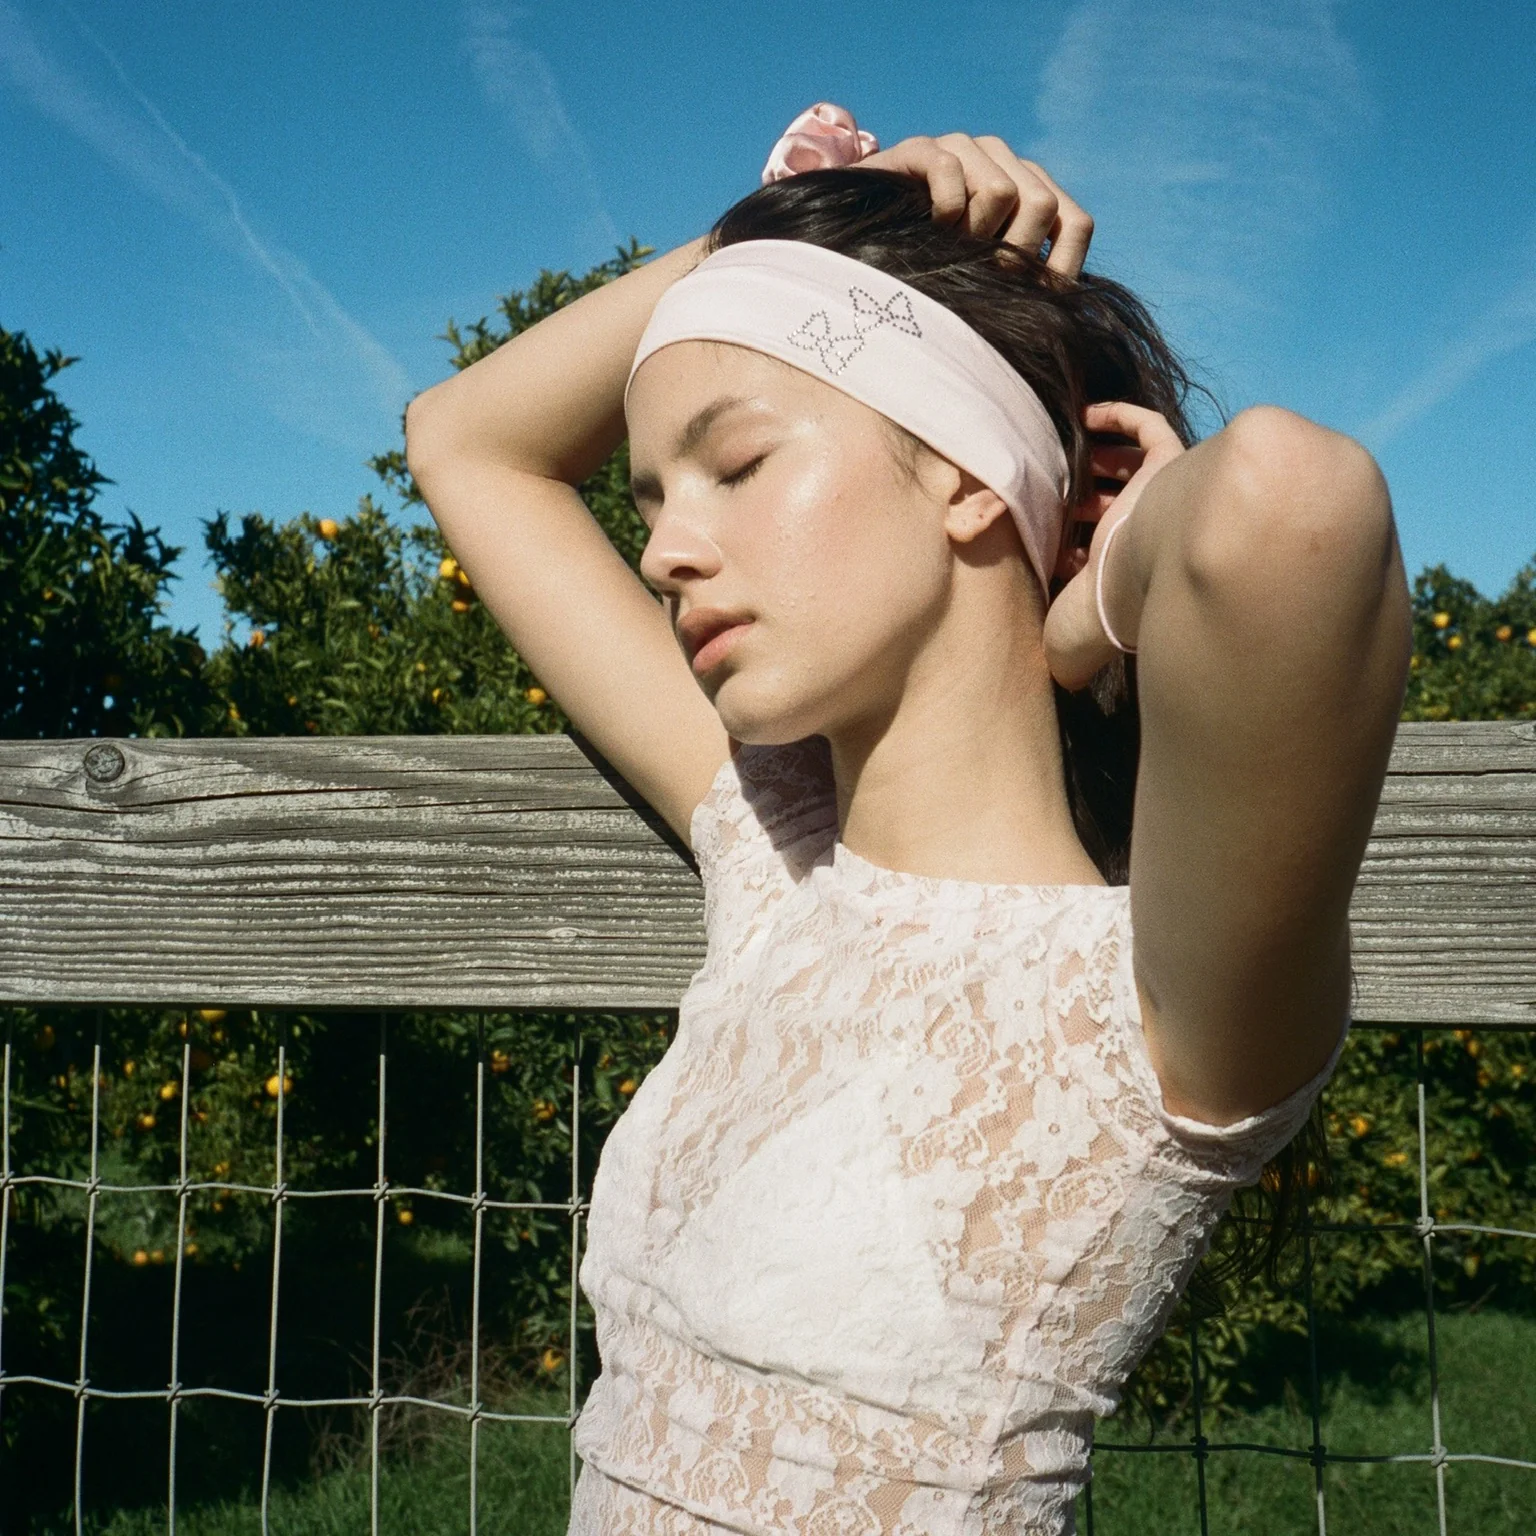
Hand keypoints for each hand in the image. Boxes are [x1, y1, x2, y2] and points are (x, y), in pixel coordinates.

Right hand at [853, 134, 1094, 276]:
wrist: (856, 245)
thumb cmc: (929, 272)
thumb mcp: (986, 282)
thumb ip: (1026, 284)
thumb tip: (1064, 307)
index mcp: (1029, 190)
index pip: (1075, 225)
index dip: (1055, 268)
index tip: (1021, 299)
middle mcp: (1003, 161)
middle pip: (1042, 206)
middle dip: (1009, 252)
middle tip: (973, 272)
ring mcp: (963, 148)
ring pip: (1001, 191)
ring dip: (971, 234)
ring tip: (946, 247)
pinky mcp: (921, 148)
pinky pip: (950, 172)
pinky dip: (942, 212)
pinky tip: (927, 226)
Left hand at [1043, 401, 1185, 688]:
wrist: (1137, 580)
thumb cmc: (1101, 615)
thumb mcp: (1068, 631)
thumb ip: (1066, 651)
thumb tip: (1062, 680)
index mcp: (1124, 573)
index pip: (1098, 551)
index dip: (1070, 542)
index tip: (1045, 544)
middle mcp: (1146, 534)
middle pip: (1117, 508)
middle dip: (1087, 499)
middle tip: (1059, 495)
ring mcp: (1162, 499)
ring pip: (1134, 468)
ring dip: (1100, 460)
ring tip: (1066, 454)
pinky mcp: (1171, 466)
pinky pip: (1150, 428)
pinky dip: (1120, 416)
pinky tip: (1087, 415)